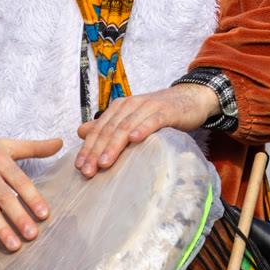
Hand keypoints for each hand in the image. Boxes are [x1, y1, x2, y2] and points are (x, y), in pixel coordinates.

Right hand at [0, 124, 62, 250]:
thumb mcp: (4, 144)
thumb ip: (33, 147)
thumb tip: (60, 143)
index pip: (19, 180)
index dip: (32, 197)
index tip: (44, 214)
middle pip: (4, 196)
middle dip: (19, 217)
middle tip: (33, 235)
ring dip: (0, 227)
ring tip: (14, 244)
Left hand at [74, 83, 218, 177]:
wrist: (190, 98)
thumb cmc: (159, 113)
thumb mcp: (131, 117)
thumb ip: (107, 124)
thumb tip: (80, 132)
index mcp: (120, 107)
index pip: (99, 129)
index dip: (88, 147)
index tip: (79, 167)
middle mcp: (131, 105)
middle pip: (110, 129)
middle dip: (96, 151)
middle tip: (88, 171)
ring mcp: (149, 107)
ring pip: (127, 126)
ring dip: (114, 145)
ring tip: (104, 163)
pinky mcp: (166, 112)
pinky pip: (152, 121)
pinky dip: (142, 129)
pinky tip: (134, 140)